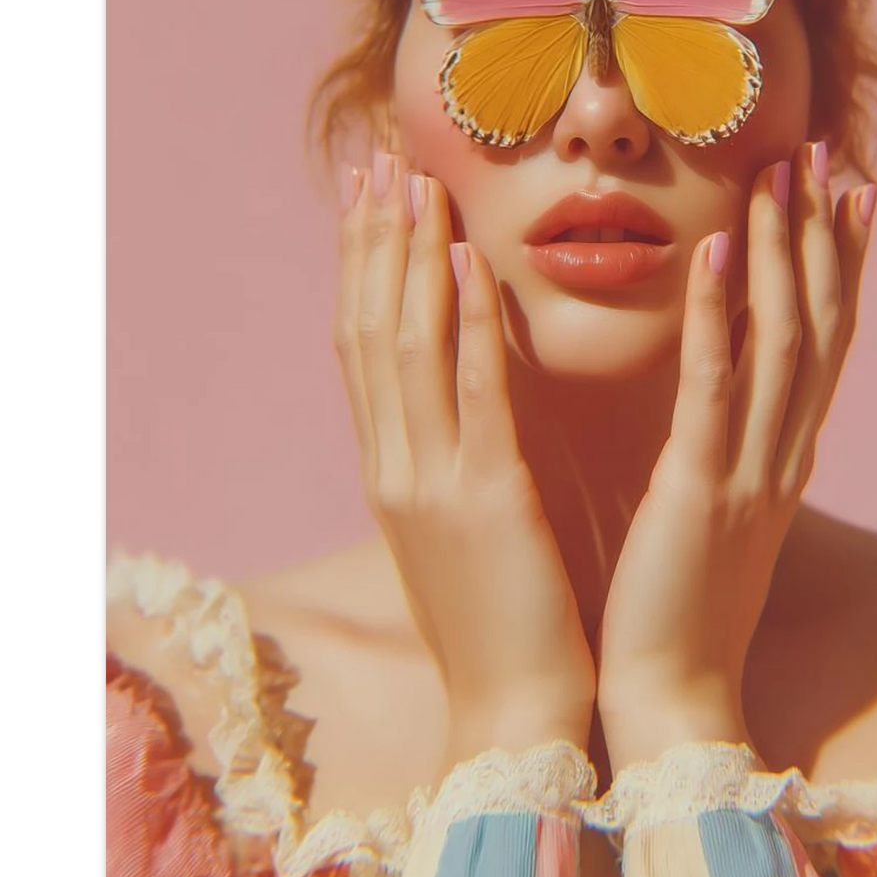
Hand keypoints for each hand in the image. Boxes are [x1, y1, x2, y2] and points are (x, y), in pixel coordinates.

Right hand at [335, 152, 595, 778]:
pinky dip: (465, 326)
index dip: (364, 267)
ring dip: (410, 260)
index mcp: (392, 470)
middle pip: (371, 330)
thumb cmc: (499, 618)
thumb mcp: (458, 526)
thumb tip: (456, 389)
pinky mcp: (486, 502)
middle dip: (375, 241)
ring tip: (418, 185)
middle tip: (382, 162)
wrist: (512, 714)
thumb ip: (448, 455)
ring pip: (407, 348)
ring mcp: (431, 483)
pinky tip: (469, 267)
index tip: (373, 198)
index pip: (364, 347)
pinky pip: (471, 396)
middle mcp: (395, 466)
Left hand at [594, 143, 875, 770]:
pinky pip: (716, 384)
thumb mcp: (720, 509)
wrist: (670, 695)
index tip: (847, 192)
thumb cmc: (680, 601)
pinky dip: (719, 312)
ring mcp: (751, 468)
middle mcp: (785, 452)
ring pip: (784, 339)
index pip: (826, 342)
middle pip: (821, 322)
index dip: (842, 263)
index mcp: (785, 456)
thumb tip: (725, 390)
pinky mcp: (702, 486)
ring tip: (778, 175)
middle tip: (822, 153)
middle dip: (823, 233)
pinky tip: (717, 250)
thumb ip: (730, 445)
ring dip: (785, 251)